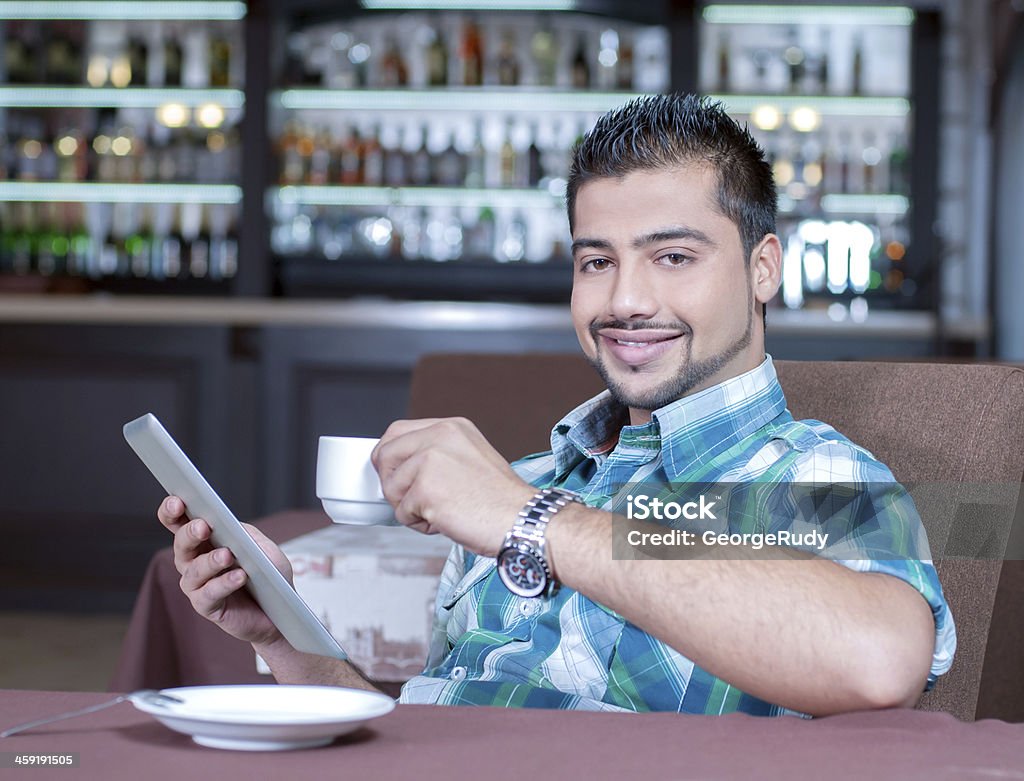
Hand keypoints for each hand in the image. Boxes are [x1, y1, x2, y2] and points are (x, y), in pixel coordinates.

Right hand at [156, 495, 289, 646]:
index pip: (179, 522)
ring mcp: (198, 586)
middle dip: (190, 533)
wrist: (281, 611)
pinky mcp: (207, 607)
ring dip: (210, 561)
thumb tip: (230, 525)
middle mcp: (194, 562)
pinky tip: (239, 576)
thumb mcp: (264, 548)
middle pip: (181, 544)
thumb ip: (245, 534)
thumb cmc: (269, 575)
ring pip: (193, 571)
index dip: (173, 511)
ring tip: (227, 555)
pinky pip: (209, 594)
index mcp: (204, 541)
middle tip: (203, 526)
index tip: (177, 501)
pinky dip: (224, 583)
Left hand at [371, 418, 535, 556]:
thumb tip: (402, 469)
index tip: (395, 474)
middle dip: (392, 482)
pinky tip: (446, 521)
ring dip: (409, 508)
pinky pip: (401, 513)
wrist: (521, 520)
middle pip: (385, 455)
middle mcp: (439, 436)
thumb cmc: (500, 500)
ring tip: (442, 511)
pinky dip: (420, 525)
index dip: (390, 458)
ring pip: (391, 487)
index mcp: (451, 427)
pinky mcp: (426, 489)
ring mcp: (431, 461)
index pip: (397, 432)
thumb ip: (436, 454)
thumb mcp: (469, 458)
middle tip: (413, 499)